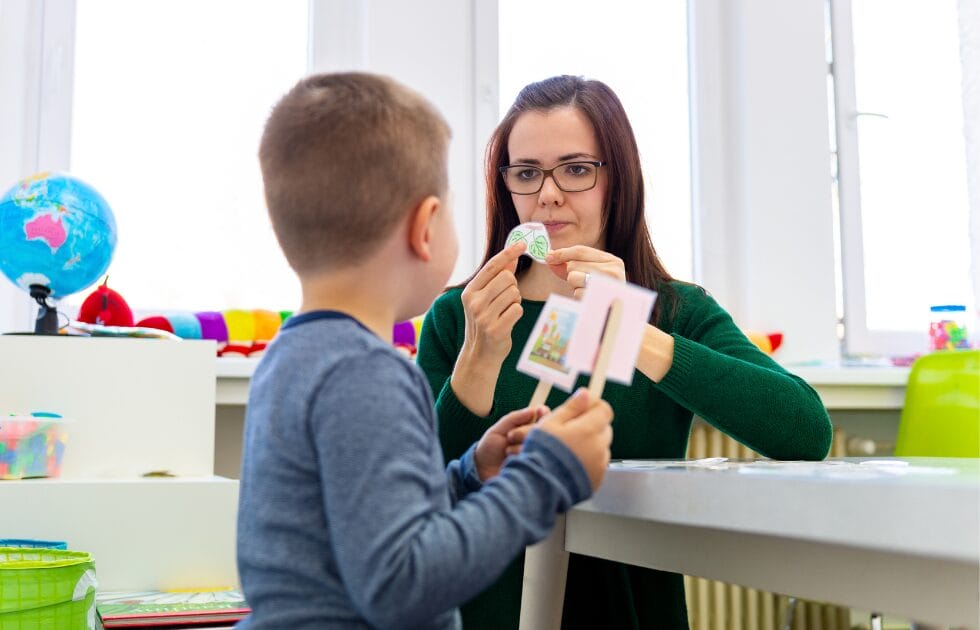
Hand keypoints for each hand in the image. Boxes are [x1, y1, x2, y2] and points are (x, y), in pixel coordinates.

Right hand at [459, 241, 524, 363]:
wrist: (479, 355)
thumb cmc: (484, 323)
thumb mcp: (484, 299)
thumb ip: (497, 278)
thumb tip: (512, 257)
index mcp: (469, 291)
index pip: (492, 266)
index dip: (509, 253)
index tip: (523, 244)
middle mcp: (474, 302)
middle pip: (507, 278)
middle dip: (512, 286)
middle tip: (505, 300)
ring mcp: (483, 316)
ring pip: (514, 293)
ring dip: (515, 302)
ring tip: (504, 313)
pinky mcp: (496, 329)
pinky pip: (517, 310)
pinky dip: (517, 314)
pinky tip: (507, 322)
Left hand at [474, 405, 546, 480]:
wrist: (482, 471)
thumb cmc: (490, 448)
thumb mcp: (498, 430)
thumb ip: (514, 418)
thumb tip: (533, 410)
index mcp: (528, 429)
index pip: (544, 418)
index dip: (544, 413)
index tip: (540, 411)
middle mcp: (536, 442)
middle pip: (545, 431)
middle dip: (526, 431)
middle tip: (510, 436)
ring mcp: (536, 455)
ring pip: (540, 445)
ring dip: (521, 446)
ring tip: (507, 451)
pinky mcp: (534, 468)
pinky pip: (536, 459)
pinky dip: (522, 456)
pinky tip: (512, 459)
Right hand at [533, 388, 613, 489]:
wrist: (540, 486)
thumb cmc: (541, 453)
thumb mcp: (551, 423)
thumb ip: (571, 407)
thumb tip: (585, 393)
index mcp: (589, 430)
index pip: (604, 410)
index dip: (594, 406)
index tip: (583, 408)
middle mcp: (599, 447)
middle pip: (604, 428)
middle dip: (592, 425)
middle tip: (572, 430)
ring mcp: (600, 465)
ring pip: (601, 447)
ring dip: (591, 444)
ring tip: (569, 449)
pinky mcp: (597, 479)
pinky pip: (598, 464)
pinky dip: (589, 461)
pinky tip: (571, 463)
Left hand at [545, 245, 625, 298]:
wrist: (612, 315)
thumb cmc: (598, 291)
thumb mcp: (587, 273)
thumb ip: (568, 265)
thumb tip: (550, 256)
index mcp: (612, 261)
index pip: (581, 251)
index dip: (562, 253)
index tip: (548, 257)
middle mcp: (613, 270)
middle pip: (573, 265)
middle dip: (571, 274)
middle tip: (582, 283)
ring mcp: (607, 285)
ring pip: (573, 277)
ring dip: (574, 285)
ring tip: (585, 290)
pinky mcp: (600, 298)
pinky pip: (576, 292)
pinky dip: (578, 296)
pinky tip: (587, 299)